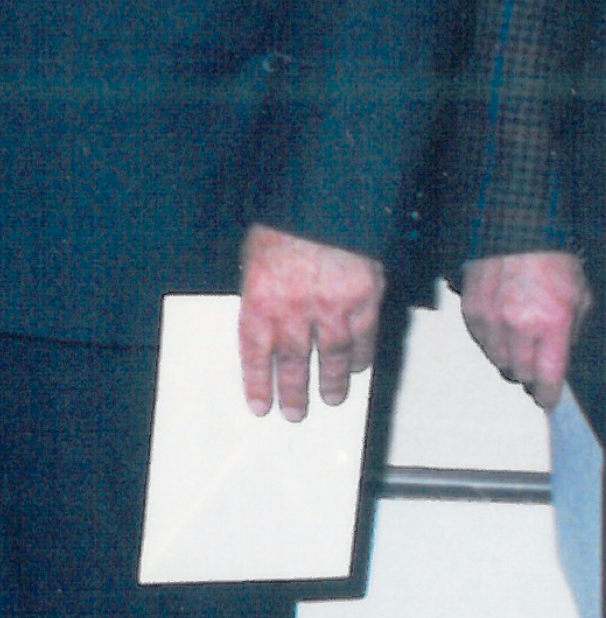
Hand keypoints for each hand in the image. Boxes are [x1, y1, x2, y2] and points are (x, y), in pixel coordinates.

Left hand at [239, 223, 385, 419]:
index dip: (257, 382)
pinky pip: (364, 338)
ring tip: (332, 399)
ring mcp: (332, 307)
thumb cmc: (283, 225)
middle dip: (293, 391)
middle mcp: (294, 310)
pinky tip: (359, 368)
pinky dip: (361, 356)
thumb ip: (259, 295)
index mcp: (259, 299)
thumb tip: (262, 325)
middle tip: (295, 415)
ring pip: (332, 356)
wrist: (325, 203)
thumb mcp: (253, 259)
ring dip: (332, 382)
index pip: (255, 352)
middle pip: (294, 361)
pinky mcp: (364, 299)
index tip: (259, 406)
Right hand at [460, 249, 587, 410]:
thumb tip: (558, 362)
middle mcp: (519, 325)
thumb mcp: (580, 299)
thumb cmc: (554, 262)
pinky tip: (503, 332)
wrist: (519, 232)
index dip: (548, 395)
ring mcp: (491, 318)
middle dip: (531, 376)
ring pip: (497, 361)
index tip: (548, 400)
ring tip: (520, 348)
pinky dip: (492, 343)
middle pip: (520, 373)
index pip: (547, 377)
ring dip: (510, 360)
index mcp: (552, 323)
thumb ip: (571, 335)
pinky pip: (481, 342)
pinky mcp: (471, 310)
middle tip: (537, 372)